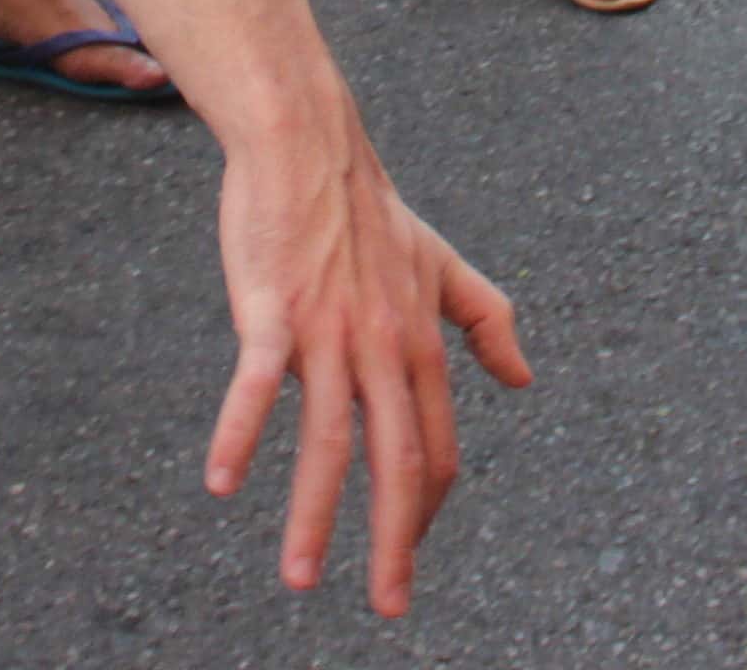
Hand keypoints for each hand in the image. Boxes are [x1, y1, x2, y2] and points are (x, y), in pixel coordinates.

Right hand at [204, 123, 528, 609]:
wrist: (307, 141)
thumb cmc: (364, 206)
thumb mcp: (438, 263)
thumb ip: (487, 318)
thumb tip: (524, 379)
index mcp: (420, 341)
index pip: (435, 446)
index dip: (427, 509)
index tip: (407, 556)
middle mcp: (383, 344)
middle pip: (396, 460)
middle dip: (395, 543)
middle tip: (390, 606)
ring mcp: (329, 329)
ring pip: (328, 441)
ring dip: (314, 516)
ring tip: (300, 578)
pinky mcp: (274, 309)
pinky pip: (258, 383)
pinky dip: (241, 433)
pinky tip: (222, 481)